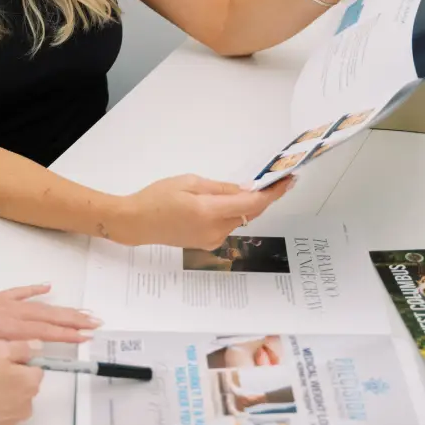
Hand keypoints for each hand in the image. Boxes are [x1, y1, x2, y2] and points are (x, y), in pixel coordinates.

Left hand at [0, 269, 99, 351]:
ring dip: (63, 309)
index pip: (42, 333)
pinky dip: (35, 290)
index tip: (86, 338)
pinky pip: (20, 293)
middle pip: (48, 317)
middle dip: (74, 321)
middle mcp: (10, 312)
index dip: (65, 336)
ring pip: (40, 307)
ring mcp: (4, 303)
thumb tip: (18, 359)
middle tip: (96, 323)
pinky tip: (48, 287)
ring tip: (83, 311)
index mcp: (6, 326)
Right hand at [0, 339, 43, 424]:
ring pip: (11, 399)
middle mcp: (26, 405)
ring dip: (1, 392)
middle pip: (24, 385)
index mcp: (30, 384)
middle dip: (10, 376)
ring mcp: (11, 421)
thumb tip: (35, 347)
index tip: (1, 358)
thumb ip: (21, 347)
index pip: (35, 367)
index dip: (17, 359)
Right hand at [110, 174, 293, 249]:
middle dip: (263, 198)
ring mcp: (212, 239)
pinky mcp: (206, 243)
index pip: (252, 204)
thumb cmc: (157, 197)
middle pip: (250, 213)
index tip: (288, 181)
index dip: (273, 193)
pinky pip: (227, 226)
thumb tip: (248, 190)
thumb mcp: (189, 182)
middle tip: (275, 182)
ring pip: (239, 220)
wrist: (136, 222)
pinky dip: (232, 214)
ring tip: (244, 190)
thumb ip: (221, 188)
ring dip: (246, 206)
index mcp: (210, 211)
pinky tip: (223, 204)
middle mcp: (215, 230)